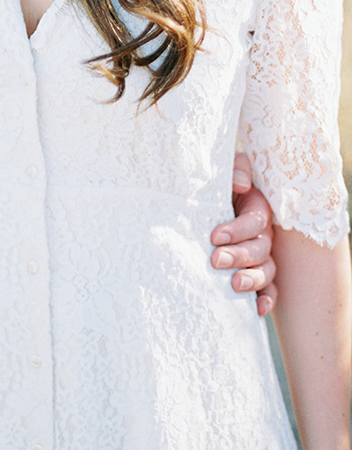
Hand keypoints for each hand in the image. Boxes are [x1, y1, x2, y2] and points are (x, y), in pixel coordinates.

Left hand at [210, 153, 276, 315]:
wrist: (211, 199)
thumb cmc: (220, 184)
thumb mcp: (227, 170)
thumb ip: (236, 170)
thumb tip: (242, 184)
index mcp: (258, 208)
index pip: (253, 222)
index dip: (237, 230)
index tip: (215, 235)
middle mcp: (263, 234)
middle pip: (260, 248)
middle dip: (238, 256)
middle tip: (215, 260)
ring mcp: (262, 255)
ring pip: (266, 270)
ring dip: (252, 279)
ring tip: (234, 285)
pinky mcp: (255, 271)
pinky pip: (269, 289)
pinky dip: (266, 300)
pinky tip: (256, 310)